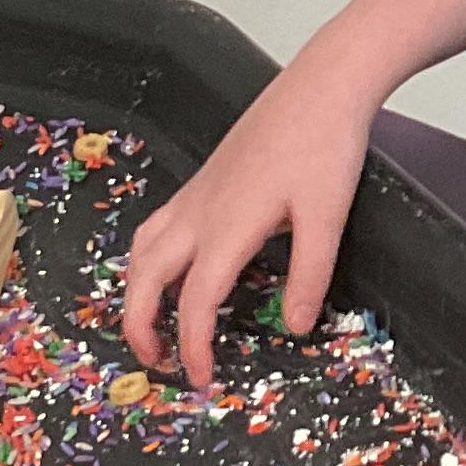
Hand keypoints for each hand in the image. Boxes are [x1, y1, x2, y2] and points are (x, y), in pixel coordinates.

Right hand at [121, 48, 379, 384]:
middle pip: (145, 278)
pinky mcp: (202, 182)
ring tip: (152, 324)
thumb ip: (310, 276)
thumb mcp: (328, 217)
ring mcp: (196, 195)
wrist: (320, 86)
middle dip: (140, 326)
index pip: (195, 301)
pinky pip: (157, 228)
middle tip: (158, 363)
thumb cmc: (326, 146)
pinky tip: (170, 270)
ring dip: (137, 292)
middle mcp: (199, 213)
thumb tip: (295, 328)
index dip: (192, 347)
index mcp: (227, 227)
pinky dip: (148, 260)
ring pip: (142, 250)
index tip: (201, 379)